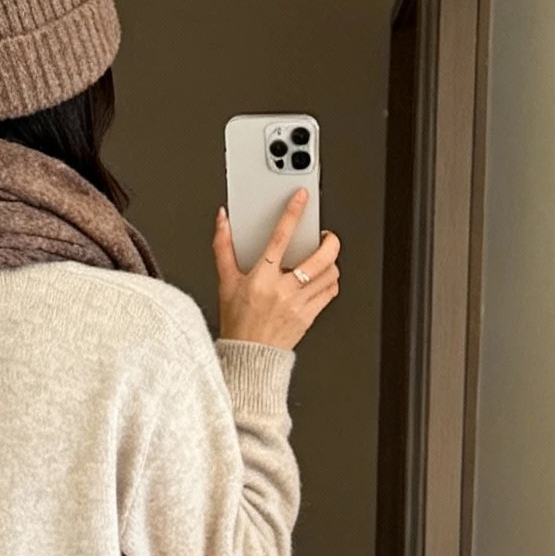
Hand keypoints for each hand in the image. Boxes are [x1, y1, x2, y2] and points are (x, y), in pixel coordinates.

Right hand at [213, 189, 340, 348]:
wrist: (249, 358)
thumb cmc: (237, 322)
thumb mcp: (225, 282)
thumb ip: (224, 246)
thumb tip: (223, 219)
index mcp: (261, 279)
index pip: (280, 237)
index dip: (293, 213)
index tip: (301, 197)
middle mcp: (283, 291)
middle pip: (320, 257)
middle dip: (330, 241)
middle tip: (325, 236)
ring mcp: (299, 305)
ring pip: (330, 274)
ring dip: (332, 261)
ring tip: (324, 257)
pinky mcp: (309, 317)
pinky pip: (330, 293)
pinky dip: (331, 280)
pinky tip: (323, 277)